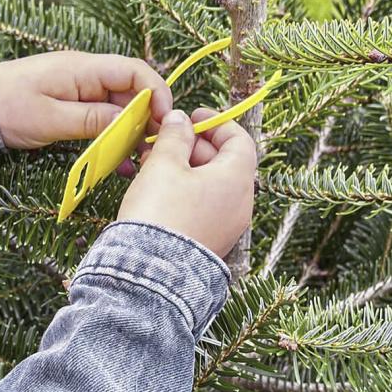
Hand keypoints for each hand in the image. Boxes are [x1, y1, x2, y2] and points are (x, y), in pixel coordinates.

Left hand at [0, 51, 172, 148]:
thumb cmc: (7, 107)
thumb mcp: (51, 118)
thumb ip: (93, 119)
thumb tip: (131, 123)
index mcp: (85, 69)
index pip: (135, 71)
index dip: (156, 92)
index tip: (164, 120)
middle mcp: (89, 76)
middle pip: (133, 94)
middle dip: (148, 120)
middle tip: (155, 149)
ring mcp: (83, 92)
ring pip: (121, 111)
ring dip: (133, 134)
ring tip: (139, 161)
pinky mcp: (76, 107)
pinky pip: (105, 121)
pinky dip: (115, 139)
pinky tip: (120, 163)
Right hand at [118, 109, 256, 257]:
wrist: (151, 274)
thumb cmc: (161, 214)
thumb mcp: (163, 164)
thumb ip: (175, 137)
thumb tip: (180, 121)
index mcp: (237, 179)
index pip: (239, 140)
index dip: (216, 124)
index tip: (193, 117)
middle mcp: (241, 203)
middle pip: (226, 162)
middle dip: (195, 146)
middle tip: (166, 139)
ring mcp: (229, 226)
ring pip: (213, 185)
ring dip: (188, 168)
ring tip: (155, 162)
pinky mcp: (212, 241)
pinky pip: (206, 206)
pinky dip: (188, 191)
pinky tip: (160, 188)